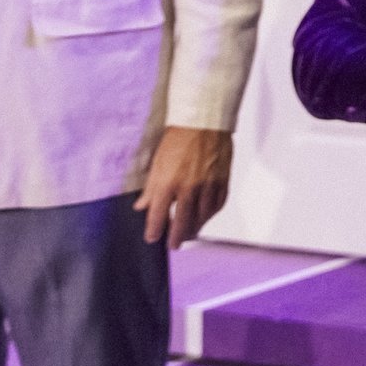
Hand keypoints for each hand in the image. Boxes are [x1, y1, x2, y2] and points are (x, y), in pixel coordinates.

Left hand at [135, 126, 231, 246]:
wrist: (204, 122)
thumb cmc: (179, 138)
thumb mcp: (157, 163)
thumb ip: (150, 188)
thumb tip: (142, 205)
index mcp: (168, 183)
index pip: (159, 216)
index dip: (155, 230)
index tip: (152, 237)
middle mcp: (189, 188)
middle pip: (183, 223)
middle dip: (177, 237)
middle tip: (174, 244)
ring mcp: (208, 186)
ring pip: (203, 217)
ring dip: (195, 228)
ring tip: (190, 233)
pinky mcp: (223, 180)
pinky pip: (218, 204)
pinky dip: (211, 213)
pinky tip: (206, 215)